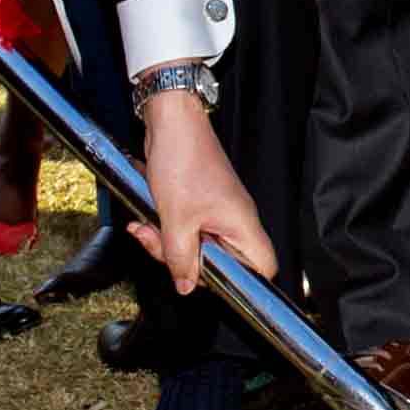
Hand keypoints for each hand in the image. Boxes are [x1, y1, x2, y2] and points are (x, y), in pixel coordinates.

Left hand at [130, 91, 277, 292]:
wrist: (171, 123)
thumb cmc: (183, 159)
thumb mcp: (176, 219)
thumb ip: (180, 258)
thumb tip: (186, 286)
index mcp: (242, 224)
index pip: (262, 267)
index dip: (241, 282)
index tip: (209, 280)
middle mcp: (236, 220)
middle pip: (221, 262)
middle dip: (185, 259)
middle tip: (162, 245)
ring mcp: (218, 212)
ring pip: (198, 246)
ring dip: (168, 243)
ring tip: (147, 227)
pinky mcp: (200, 204)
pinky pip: (186, 229)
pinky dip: (166, 228)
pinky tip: (147, 218)